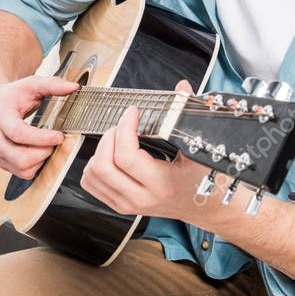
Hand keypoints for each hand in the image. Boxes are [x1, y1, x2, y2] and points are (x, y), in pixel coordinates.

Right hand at [0, 75, 77, 178]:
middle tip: (56, 140)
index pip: (19, 134)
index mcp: (1, 118)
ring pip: (21, 169)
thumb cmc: (11, 95)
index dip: (41, 138)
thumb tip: (74, 87)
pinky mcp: (2, 161)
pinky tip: (41, 152)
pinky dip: (35, 167)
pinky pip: (21, 173)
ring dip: (41, 160)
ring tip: (49, 145)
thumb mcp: (31, 84)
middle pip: (20, 158)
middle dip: (44, 152)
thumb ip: (52, 84)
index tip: (59, 136)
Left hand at [80, 81, 208, 219]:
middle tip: (123, 124)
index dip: (124, 128)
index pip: (127, 156)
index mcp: (161, 184)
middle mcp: (141, 197)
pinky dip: (93, 164)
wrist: (203, 207)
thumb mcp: (199, 150)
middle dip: (109, 137)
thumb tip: (182, 88)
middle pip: (104, 166)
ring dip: (99, 150)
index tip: (133, 112)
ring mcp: (127, 204)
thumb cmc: (202, 179)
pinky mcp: (119, 205)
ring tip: (117, 138)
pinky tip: (110, 154)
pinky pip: (91, 184)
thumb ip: (187, 117)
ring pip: (93, 174)